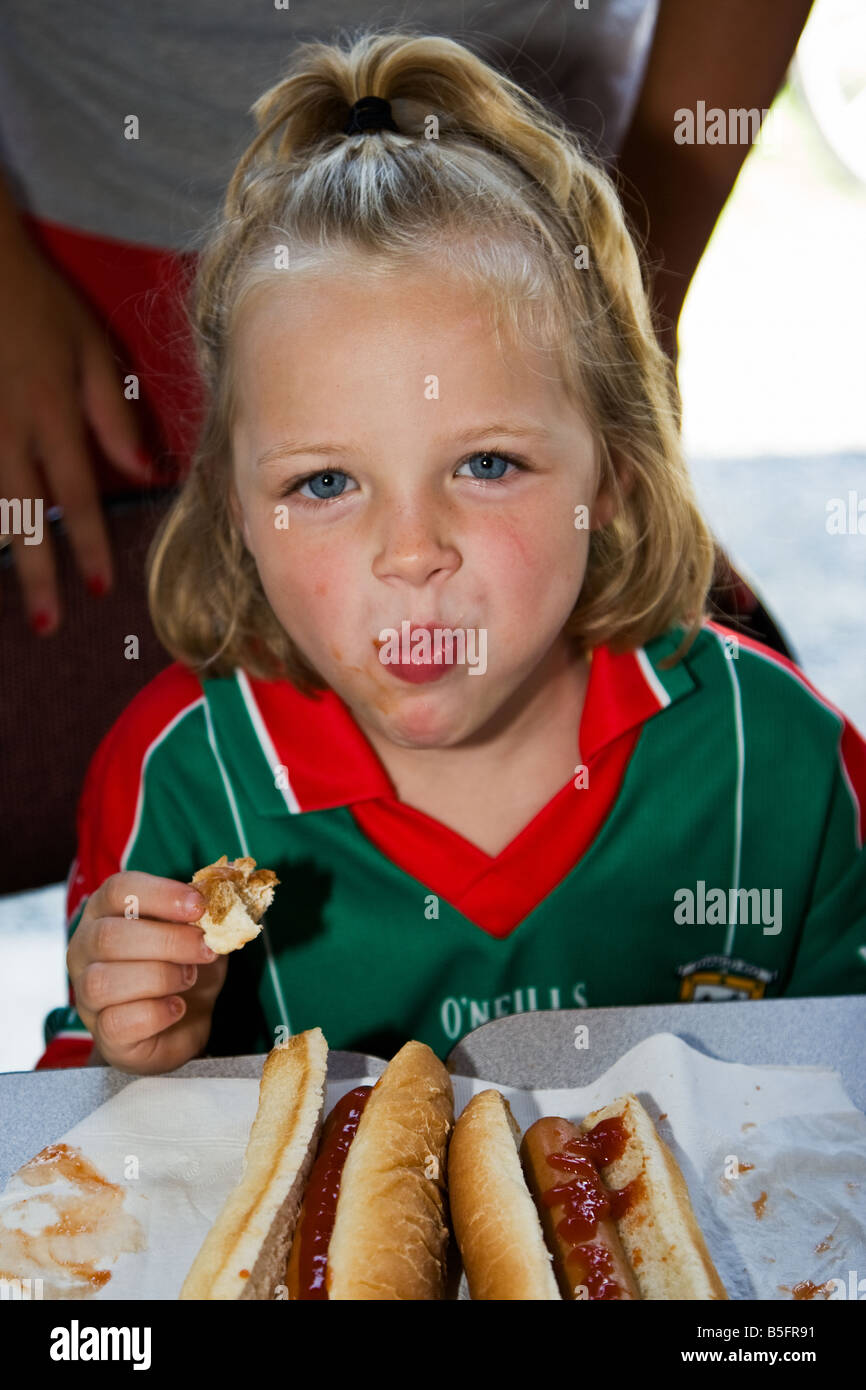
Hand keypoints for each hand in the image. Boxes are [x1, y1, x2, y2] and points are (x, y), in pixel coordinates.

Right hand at [0, 233, 155, 633]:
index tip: (98, 589)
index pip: (76, 495)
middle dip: (36, 573)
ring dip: (1, 549)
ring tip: (11, 599)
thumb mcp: (90, 350)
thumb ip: (114, 415)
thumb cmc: (39, 305)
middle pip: (24, 516)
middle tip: (45, 623)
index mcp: (52, 416)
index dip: (88, 545)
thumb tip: (145, 472)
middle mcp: (9, 432)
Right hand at [69, 872, 227, 1074]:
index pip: (118, 890)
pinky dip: (156, 1014)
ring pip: (103, 981)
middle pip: (109, 936)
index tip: (200, 906)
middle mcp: (85, 949)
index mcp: (106, 911)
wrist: (183, 1021)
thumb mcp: (198, 933)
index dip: (160, 894)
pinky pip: (117, 1022)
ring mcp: (86, 994)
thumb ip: (203, 916)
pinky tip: (177, 1007)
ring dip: (160, 977)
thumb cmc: (183, 965)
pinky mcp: (102, 1033)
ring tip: (189, 978)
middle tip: (205, 949)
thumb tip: (223, 900)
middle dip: (168, 941)